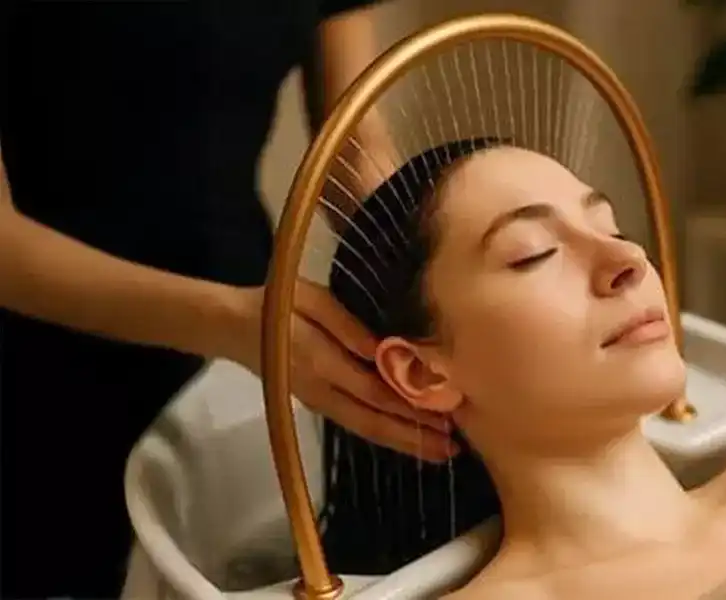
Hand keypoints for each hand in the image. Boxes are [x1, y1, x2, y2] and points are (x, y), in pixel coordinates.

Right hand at [232, 280, 457, 462]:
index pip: (375, 390)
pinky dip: (386, 433)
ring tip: (439, 450)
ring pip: (366, 429)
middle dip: (415, 436)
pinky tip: (407, 437)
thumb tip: (383, 351)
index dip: (410, 404)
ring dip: (403, 441)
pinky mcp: (320, 404)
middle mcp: (323, 391)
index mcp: (323, 363)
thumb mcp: (314, 301)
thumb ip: (348, 327)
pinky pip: (358, 424)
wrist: (234, 327)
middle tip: (453, 447)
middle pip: (374, 421)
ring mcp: (320, 402)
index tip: (445, 412)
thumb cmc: (279, 304)